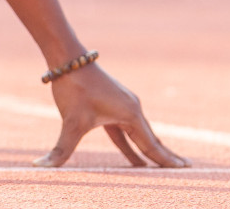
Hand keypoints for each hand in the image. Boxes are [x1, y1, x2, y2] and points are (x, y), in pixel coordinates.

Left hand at [36, 63, 187, 167]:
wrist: (68, 58)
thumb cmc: (74, 88)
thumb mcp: (70, 122)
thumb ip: (61, 149)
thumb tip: (42, 166)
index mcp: (130, 115)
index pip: (151, 145)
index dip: (165, 161)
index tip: (184, 170)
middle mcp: (133, 109)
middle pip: (152, 140)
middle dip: (166, 157)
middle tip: (187, 170)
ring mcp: (124, 105)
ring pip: (139, 135)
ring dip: (150, 151)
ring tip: (163, 166)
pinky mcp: (113, 103)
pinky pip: (126, 130)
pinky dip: (132, 144)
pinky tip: (134, 156)